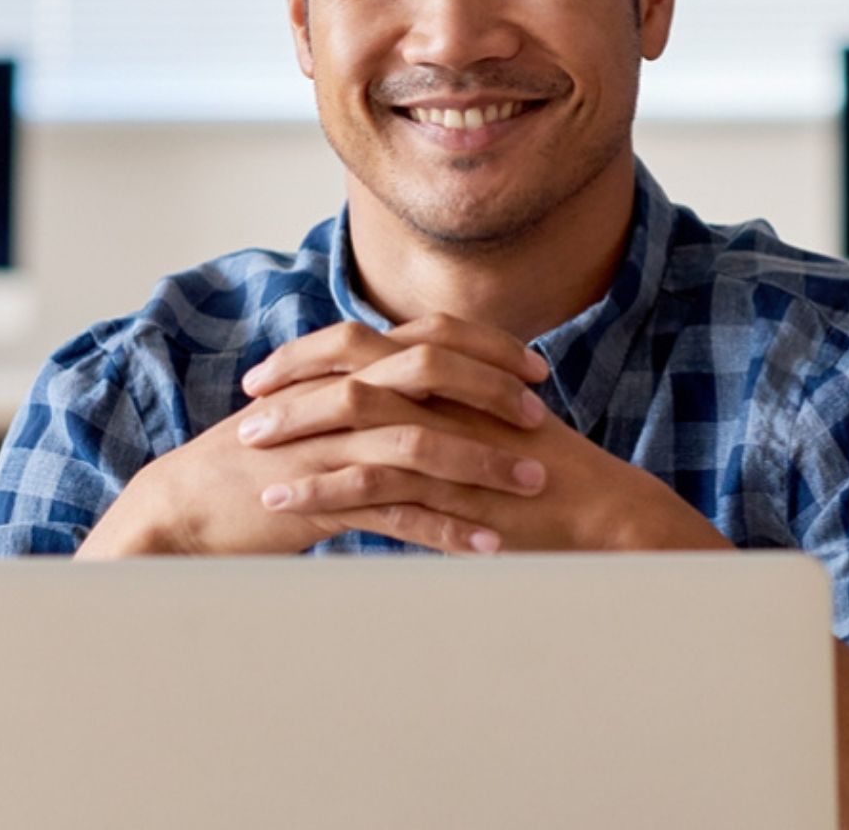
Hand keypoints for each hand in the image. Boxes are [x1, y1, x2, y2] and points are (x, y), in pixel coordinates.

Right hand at [77, 318, 553, 557]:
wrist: (184, 509)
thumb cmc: (257, 464)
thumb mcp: (313, 413)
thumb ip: (367, 393)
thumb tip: (426, 387)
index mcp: (343, 370)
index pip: (429, 336)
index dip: (487, 347)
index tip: (535, 369)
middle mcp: (338, 398)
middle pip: (431, 373)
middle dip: (494, 392)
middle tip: (540, 418)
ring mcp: (327, 447)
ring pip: (420, 443)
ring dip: (483, 464)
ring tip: (532, 485)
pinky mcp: (319, 500)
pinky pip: (394, 512)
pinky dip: (445, 529)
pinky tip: (486, 547)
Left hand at [239, 313, 732, 552]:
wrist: (601, 509)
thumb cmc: (552, 477)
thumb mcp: (494, 430)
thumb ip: (450, 415)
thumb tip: (401, 424)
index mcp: (457, 370)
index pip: (374, 341)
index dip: (317, 351)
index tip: (275, 370)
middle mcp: (448, 389)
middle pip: (353, 361)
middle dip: (293, 377)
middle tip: (249, 400)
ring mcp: (448, 431)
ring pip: (352, 414)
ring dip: (294, 431)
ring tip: (247, 451)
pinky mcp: (450, 480)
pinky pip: (370, 478)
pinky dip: (318, 487)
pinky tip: (281, 501)